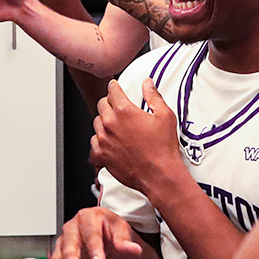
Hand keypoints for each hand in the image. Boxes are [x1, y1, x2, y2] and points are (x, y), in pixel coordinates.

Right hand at [39, 206, 144, 258]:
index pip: (91, 234)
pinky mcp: (59, 258)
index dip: (95, 249)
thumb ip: (125, 241)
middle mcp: (72, 229)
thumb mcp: (121, 230)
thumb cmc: (109, 229)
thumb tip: (133, 250)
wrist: (101, 232)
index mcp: (88, 218)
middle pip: (70, 245)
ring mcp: (63, 244)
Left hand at [90, 79, 179, 194]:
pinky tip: (107, 144)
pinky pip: (93, 145)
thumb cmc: (163, 149)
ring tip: (115, 127)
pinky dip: (98, 143)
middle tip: (116, 107)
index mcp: (124, 111)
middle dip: (108, 103)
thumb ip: (154, 96)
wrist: (159, 175)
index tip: (114, 86)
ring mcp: (104, 140)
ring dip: (103, 122)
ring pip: (96, 124)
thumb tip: (147, 83)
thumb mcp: (165, 116)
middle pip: (101, 105)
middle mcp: (110, 124)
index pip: (112, 91)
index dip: (114, 87)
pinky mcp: (101, 156)